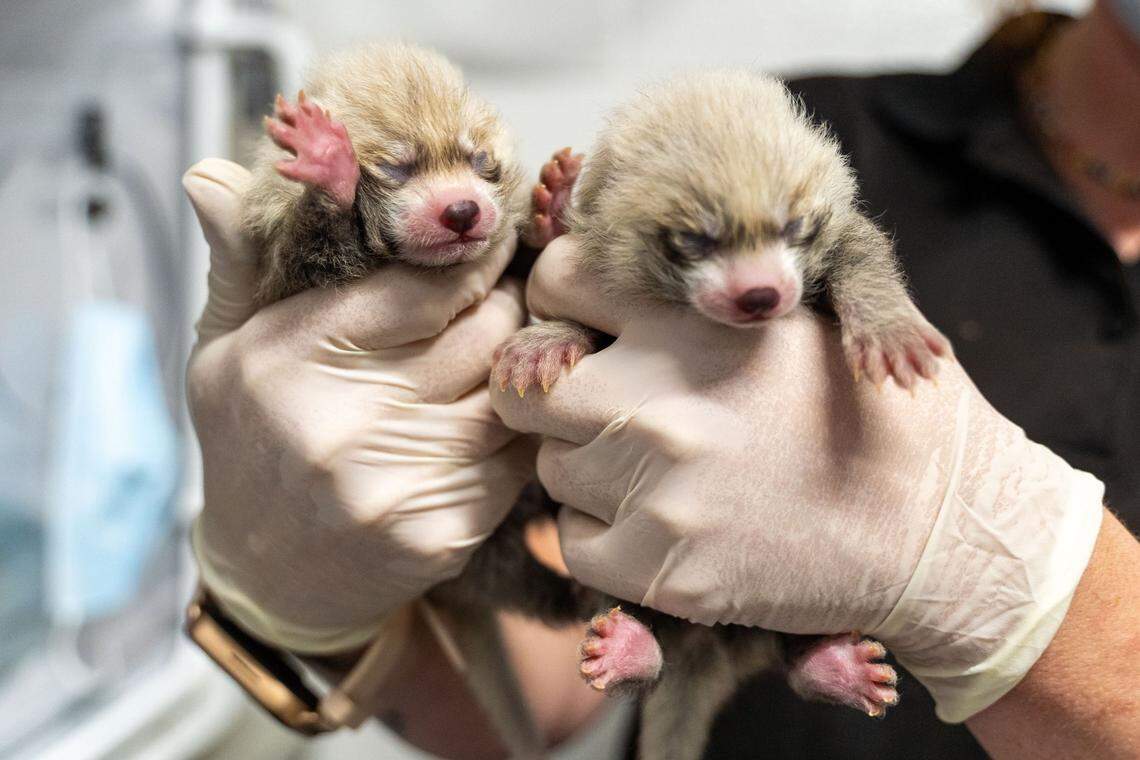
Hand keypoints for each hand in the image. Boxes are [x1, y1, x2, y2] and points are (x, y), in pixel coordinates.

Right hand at [184, 159, 532, 652]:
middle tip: (514, 286)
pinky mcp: (442, 530)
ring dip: (522, 359)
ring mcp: (396, 482)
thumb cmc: (253, 442)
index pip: (422, 285)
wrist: (272, 574)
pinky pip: (518, 454)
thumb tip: (208, 176)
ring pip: (509, 389)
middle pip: (482, 330)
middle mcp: (343, 421)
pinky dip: (522, 423)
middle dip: (508, 300)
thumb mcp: (224, 350)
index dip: (473, 253)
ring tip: (518, 341)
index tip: (493, 233)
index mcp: (289, 356)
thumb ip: (236, 264)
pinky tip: (507, 408)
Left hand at [491, 235, 1104, 721]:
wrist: (938, 527)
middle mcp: (660, 400)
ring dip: (585, 467)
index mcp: (696, 321)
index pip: (557, 280)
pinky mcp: (663, 570)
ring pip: (550, 467)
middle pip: (529, 386)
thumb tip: (590, 283)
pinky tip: (664, 524)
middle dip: (556, 394)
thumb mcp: (795, 316)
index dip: (560, 301)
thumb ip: (697, 298)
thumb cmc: (868, 407)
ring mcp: (657, 491)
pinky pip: (575, 542)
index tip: (582, 325)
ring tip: (660, 470)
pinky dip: (603, 535)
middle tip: (609, 408)